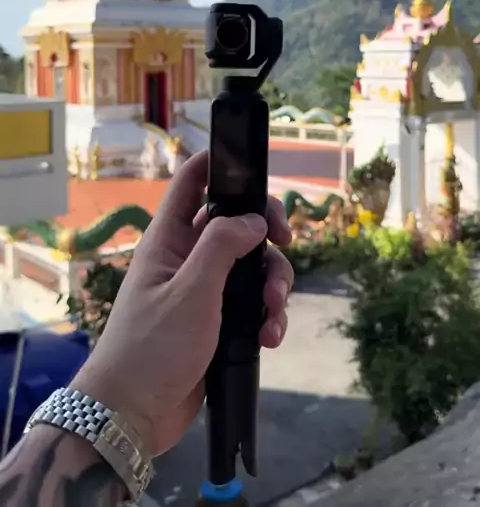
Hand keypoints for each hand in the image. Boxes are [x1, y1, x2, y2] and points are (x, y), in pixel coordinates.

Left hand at [71, 151, 293, 456]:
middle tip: (285, 240)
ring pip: (251, 265)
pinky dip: (267, 315)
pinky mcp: (218, 320)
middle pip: (236, 222)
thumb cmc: (153, 346)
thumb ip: (221, 246)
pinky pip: (251, 302)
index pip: (192, 181)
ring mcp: (204, 289)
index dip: (220, 163)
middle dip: (265, 231)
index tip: (257, 172)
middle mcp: (187, 256)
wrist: (134, 414)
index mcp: (169, 238)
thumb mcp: (190, 291)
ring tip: (273, 314)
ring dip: (272, 284)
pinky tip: (269, 337)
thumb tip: (253, 219)